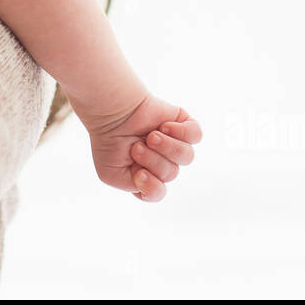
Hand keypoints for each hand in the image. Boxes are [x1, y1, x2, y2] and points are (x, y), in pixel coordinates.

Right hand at [85, 95, 201, 201]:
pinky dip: (181, 132)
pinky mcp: (181, 123)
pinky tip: (164, 126)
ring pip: (187, 156)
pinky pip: (196, 135)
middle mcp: (161, 160)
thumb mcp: (113, 175)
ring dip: (167, 148)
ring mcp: (172, 142)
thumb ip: (138, 188)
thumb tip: (158, 181)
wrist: (110, 112)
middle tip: (137, 146)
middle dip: (153, 161)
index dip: (151, 186)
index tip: (138, 173)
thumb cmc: (108, 141)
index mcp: (145, 175)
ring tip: (152, 136)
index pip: (157, 192)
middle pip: (171, 173)